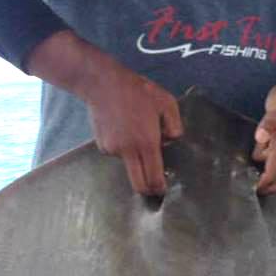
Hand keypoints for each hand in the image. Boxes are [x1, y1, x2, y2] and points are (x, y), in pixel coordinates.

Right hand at [83, 66, 182, 195]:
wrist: (103, 84)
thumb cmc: (139, 92)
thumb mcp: (167, 103)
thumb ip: (175, 126)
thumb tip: (170, 141)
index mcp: (147, 143)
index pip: (153, 176)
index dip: (159, 188)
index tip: (163, 191)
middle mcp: (127, 150)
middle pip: (138, 183)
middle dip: (147, 190)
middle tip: (155, 188)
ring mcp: (112, 149)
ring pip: (128, 165)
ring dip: (136, 159)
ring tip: (138, 134)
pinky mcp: (101, 146)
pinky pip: (118, 153)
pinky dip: (124, 148)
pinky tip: (124, 130)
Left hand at [253, 81, 275, 194]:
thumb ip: (268, 123)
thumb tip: (261, 136)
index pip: (272, 176)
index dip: (258, 185)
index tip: (242, 184)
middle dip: (262, 187)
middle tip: (243, 179)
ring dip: (263, 173)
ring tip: (249, 159)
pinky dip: (268, 165)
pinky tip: (261, 152)